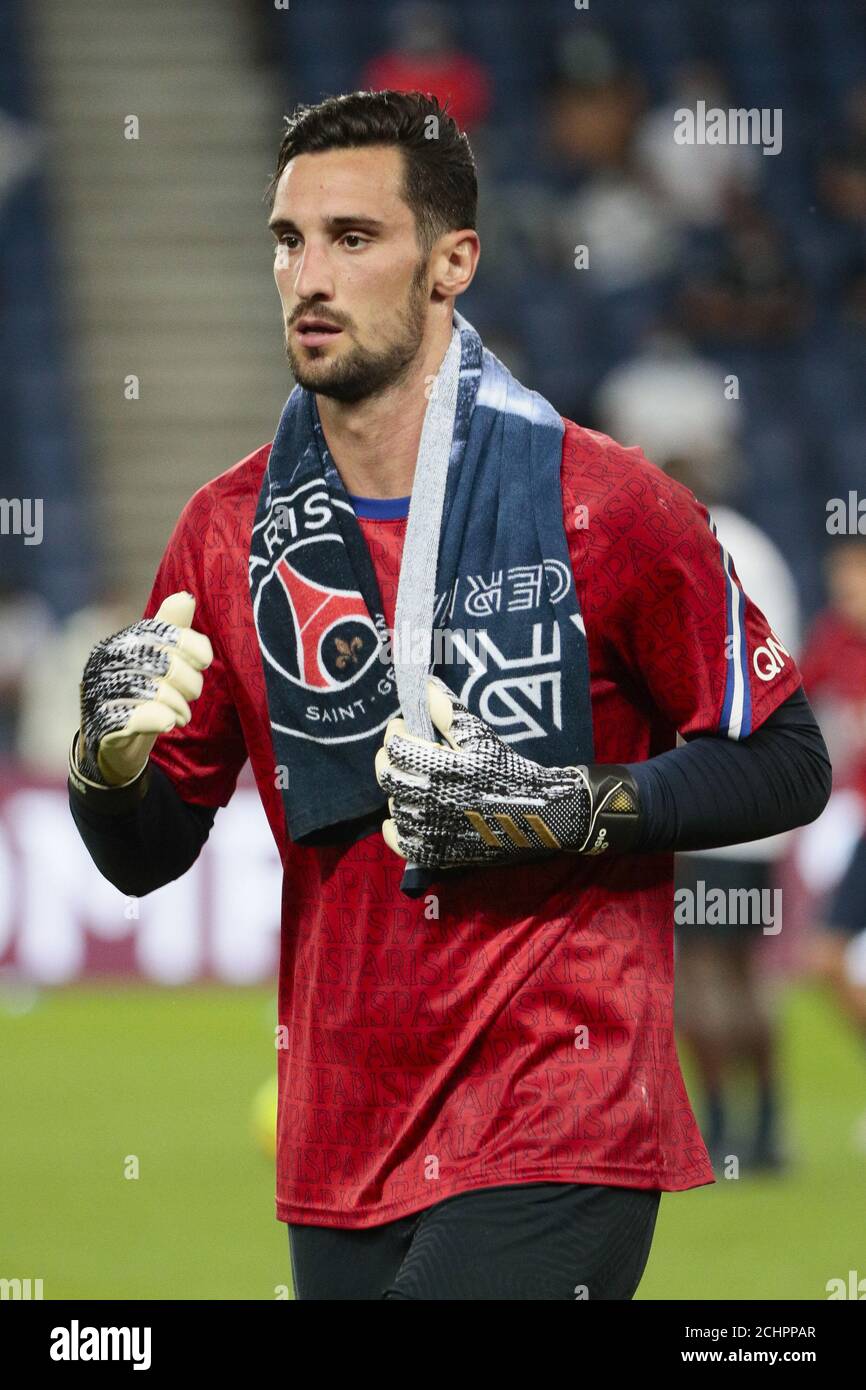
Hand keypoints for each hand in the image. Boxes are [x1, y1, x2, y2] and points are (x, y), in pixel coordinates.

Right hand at [77, 591, 212, 785]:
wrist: (112, 745)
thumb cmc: (142, 696)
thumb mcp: (158, 662)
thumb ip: (171, 630)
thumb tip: (186, 597)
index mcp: (118, 643)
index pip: (160, 632)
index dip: (190, 645)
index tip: (204, 662)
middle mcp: (103, 663)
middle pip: (161, 662)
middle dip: (188, 681)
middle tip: (193, 696)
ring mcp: (98, 694)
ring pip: (153, 692)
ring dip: (178, 706)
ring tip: (183, 715)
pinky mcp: (100, 726)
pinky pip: (135, 718)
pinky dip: (158, 719)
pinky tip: (169, 723)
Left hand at [374, 677, 639, 869]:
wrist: (539, 817)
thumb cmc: (510, 771)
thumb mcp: (481, 737)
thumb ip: (448, 711)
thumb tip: (423, 685)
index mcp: (440, 768)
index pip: (396, 746)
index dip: (396, 732)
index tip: (403, 727)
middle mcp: (429, 800)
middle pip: (387, 775)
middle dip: (390, 758)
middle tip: (403, 751)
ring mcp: (429, 831)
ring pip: (393, 804)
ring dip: (398, 789)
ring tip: (415, 779)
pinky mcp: (435, 853)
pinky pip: (399, 841)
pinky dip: (393, 827)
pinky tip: (402, 814)